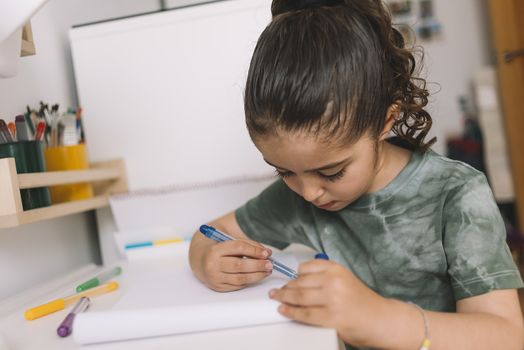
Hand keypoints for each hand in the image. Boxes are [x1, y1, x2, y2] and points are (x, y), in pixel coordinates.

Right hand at [201, 239, 272, 291]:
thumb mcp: (230, 242)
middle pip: (239, 265)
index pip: (238, 248)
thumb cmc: (219, 249)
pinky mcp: (218, 287)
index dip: (254, 250)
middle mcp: (213, 264)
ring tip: (267, 271)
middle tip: (270, 264)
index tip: (266, 252)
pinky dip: (249, 281)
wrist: (200, 260)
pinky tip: (257, 276)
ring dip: (257, 275)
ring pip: (240, 278)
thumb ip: (248, 245)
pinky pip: (237, 285)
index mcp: (215, 249)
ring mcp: (215, 278)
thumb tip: (267, 253)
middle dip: (258, 265)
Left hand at [269, 260, 387, 345]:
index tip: (286, 277)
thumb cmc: (363, 301)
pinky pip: (304, 314)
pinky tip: (283, 310)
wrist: (381, 320)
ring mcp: (332, 299)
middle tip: (276, 290)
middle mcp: (334, 281)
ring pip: (299, 297)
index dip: (293, 274)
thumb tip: (299, 278)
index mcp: (337, 269)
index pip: (306, 267)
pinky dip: (291, 312)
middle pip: (300, 282)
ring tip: (276, 297)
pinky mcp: (331, 318)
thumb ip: (325, 276)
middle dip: (286, 287)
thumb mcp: (345, 279)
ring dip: (284, 297)